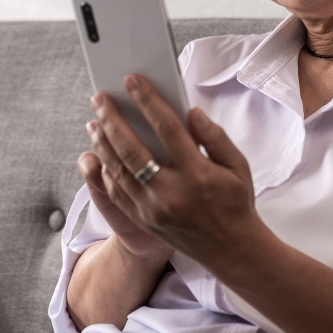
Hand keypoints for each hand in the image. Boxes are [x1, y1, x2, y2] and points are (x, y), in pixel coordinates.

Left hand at [87, 75, 264, 266]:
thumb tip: (190, 113)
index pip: (167, 129)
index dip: (148, 101)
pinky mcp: (143, 221)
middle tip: (99, 99)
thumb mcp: (238, 166)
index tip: (132, 81)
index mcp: (198, 174)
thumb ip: (215, 136)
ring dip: (102, 144)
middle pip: (132, 149)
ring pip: (118, 171)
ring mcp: (153, 210)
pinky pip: (117, 192)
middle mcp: (171, 192)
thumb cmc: (236, 202)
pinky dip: (106, 171)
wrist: (232, 250)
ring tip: (94, 122)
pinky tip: (100, 153)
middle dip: (112, 120)